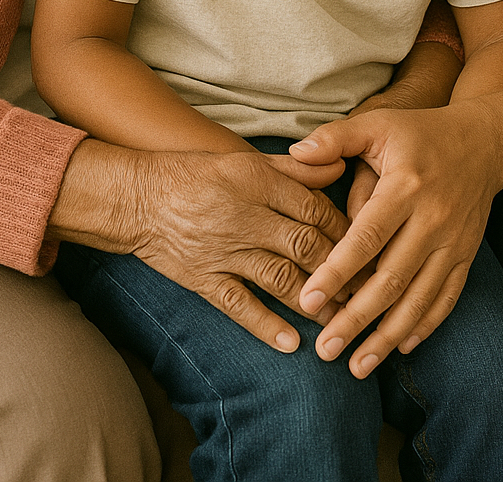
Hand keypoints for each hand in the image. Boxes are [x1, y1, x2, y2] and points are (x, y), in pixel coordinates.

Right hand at [49, 140, 347, 351]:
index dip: (344, 230)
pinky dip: (267, 325)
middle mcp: (243, 215)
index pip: (313, 208)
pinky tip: (292, 344)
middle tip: (367, 288)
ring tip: (340, 320)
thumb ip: (293, 168)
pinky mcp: (203, 278)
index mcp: (256, 180)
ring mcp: (223, 250)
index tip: (365, 246)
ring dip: (314, 301)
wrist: (136, 197)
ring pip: (279, 278)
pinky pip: (239, 305)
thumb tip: (338, 168)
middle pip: (304, 245)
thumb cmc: (194, 174)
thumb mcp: (244, 159)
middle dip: (340, 269)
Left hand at [288, 103, 502, 376]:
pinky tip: (402, 347)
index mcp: (405, 186)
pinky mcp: (467, 255)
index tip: (307, 301)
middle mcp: (432, 219)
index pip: (366, 237)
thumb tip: (295, 153)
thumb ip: (334, 138)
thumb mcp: (377, 123)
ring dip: (388, 336)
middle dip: (356, 319)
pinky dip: (425, 325)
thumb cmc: (419, 133)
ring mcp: (453, 241)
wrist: (484, 143)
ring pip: (419, 298)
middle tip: (324, 349)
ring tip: (356, 366)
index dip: (336, 272)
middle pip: (391, 279)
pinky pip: (446, 298)